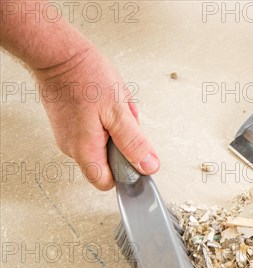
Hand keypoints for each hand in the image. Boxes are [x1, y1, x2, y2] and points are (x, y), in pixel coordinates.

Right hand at [34, 45, 159, 189]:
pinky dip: (105, 120)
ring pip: (102, 145)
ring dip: (115, 130)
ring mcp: (68, 136)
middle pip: (106, 163)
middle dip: (122, 145)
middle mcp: (72, 147)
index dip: (125, 174)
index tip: (137, 158)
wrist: (58, 54)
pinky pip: (94, 131)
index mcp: (85, 150)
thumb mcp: (119, 110)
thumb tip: (148, 166)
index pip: (106, 182)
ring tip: (113, 107)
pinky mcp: (68, 124)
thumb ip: (134, 142)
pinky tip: (105, 104)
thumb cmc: (85, 77)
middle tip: (124, 120)